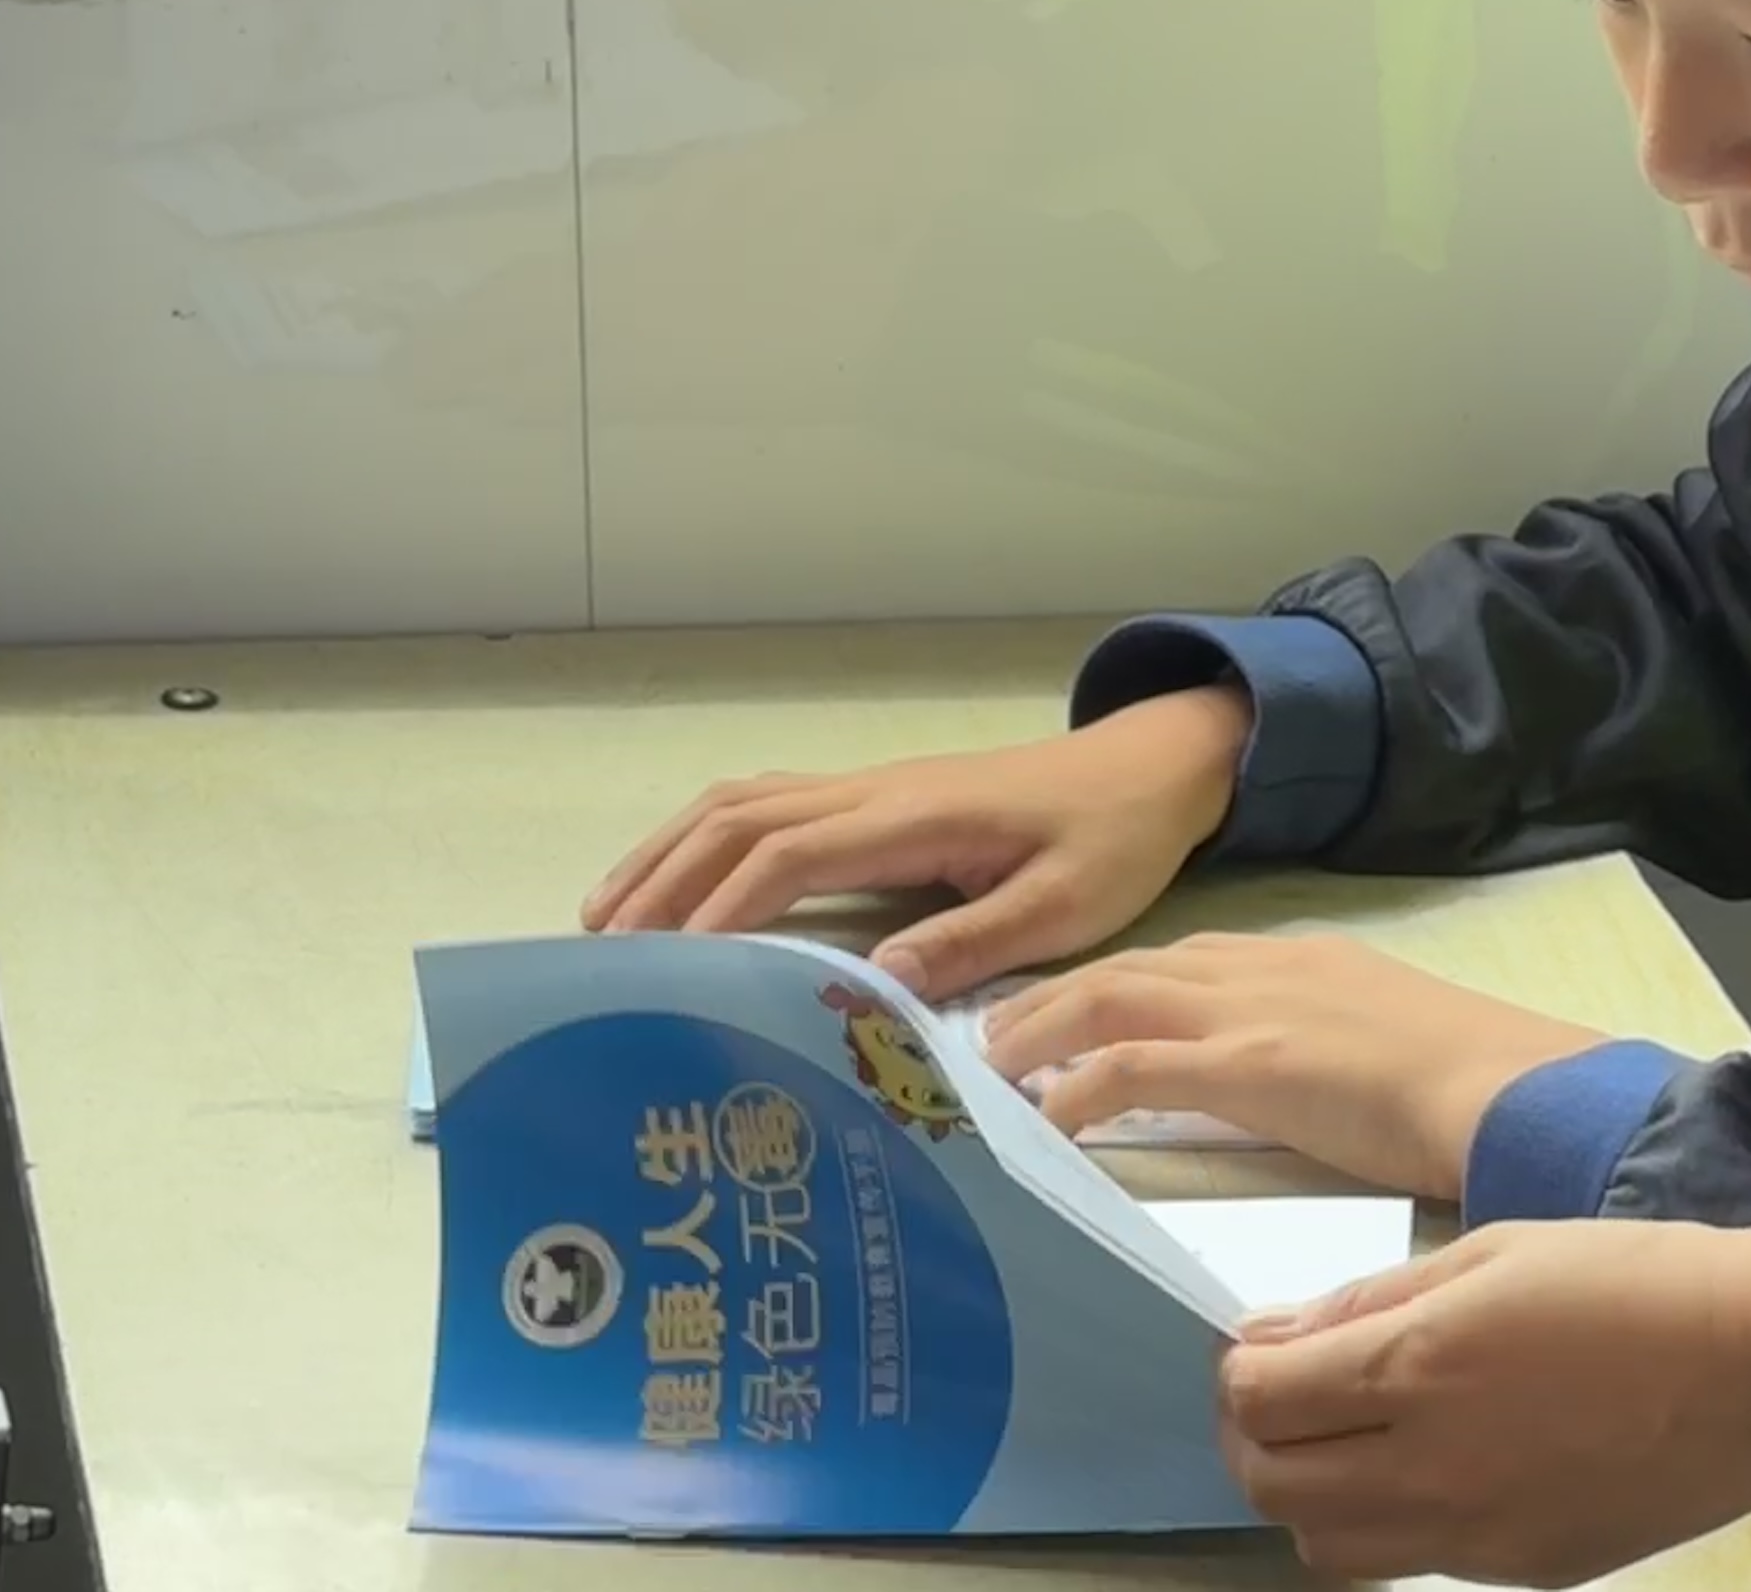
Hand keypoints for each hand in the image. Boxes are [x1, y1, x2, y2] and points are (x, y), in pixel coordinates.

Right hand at [578, 688, 1250, 995]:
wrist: (1151, 768)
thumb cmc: (1113, 839)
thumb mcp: (1066, 905)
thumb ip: (975, 942)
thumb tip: (877, 982)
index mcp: (914, 816)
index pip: (788, 854)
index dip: (720, 909)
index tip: (666, 968)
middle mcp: (875, 790)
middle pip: (738, 819)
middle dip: (662, 880)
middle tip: (600, 956)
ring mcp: (871, 786)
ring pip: (742, 801)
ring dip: (670, 851)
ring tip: (607, 919)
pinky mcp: (878, 797)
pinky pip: (770, 804)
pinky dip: (708, 837)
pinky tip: (681, 882)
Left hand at [978, 933, 1607, 1199]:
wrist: (1504, 1086)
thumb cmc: (1467, 1082)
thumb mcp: (1386, 1037)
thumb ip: (1330, 1047)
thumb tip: (1304, 1083)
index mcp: (1300, 959)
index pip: (1183, 959)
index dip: (1117, 983)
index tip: (1070, 1011)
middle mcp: (1264, 968)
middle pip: (1130, 967)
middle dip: (1056, 994)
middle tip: (996, 1034)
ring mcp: (1250, 1012)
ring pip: (1112, 998)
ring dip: (1043, 1029)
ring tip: (994, 1068)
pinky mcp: (1245, 1064)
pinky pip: (1129, 1066)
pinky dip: (1075, 1087)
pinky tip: (1045, 1121)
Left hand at [1218, 1222, 1750, 1583]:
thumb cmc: (1637, 1282)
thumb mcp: (1495, 1251)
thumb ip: (1375, 1299)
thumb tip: (1279, 1333)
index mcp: (1419, 1366)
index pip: (1260, 1399)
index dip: (1236, 1372)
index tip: (1254, 1347)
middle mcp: (1431, 1468)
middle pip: (1271, 1487)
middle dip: (1252, 1438)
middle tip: (1278, 1398)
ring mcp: (1476, 1536)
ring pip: (1326, 1550)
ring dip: (1307, 1497)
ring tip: (1343, 1443)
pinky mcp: (1521, 1573)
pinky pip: (1412, 1565)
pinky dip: (1388, 1525)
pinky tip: (1431, 1469)